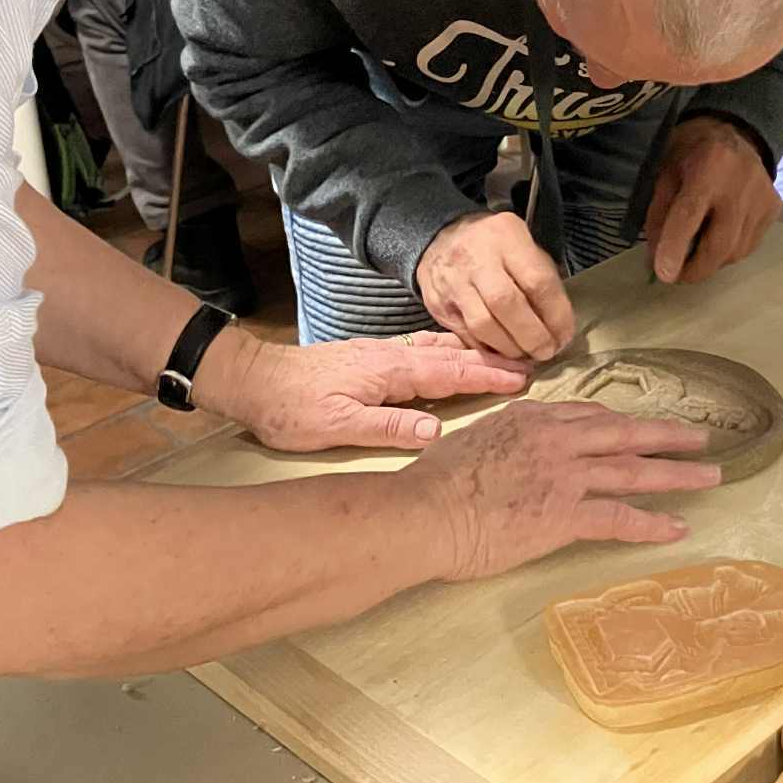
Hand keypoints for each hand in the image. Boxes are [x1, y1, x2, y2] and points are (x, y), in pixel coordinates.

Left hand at [206, 327, 531, 453]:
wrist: (253, 380)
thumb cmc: (291, 409)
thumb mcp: (336, 426)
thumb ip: (387, 427)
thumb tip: (437, 432)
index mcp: (389, 371)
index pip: (449, 373)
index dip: (487, 376)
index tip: (522, 377)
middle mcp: (390, 356)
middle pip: (450, 355)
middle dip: (490, 359)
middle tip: (529, 363)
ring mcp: (380, 354)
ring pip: (436, 349)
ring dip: (471, 353)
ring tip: (502, 357)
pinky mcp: (370, 358)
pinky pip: (421, 351)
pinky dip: (447, 351)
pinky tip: (451, 355)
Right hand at [403, 401, 721, 579]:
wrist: (424, 512)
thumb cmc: (433, 482)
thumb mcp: (471, 440)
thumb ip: (500, 438)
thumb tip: (505, 448)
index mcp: (532, 418)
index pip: (589, 416)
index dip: (621, 423)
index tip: (640, 428)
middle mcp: (557, 439)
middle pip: (626, 433)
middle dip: (668, 435)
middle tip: (701, 438)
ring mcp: (566, 475)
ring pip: (635, 471)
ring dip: (678, 474)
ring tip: (711, 477)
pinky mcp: (567, 515)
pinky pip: (621, 518)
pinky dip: (654, 523)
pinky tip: (679, 527)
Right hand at [416, 211, 573, 359]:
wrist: (442, 237)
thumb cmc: (496, 247)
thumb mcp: (524, 246)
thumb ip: (542, 279)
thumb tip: (560, 327)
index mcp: (507, 237)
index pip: (537, 282)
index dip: (556, 315)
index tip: (564, 336)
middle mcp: (476, 258)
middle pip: (507, 305)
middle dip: (532, 336)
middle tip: (547, 352)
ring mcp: (452, 281)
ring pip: (482, 325)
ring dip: (509, 348)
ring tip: (525, 356)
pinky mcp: (437, 304)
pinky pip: (464, 335)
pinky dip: (487, 351)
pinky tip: (502, 353)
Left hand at [644, 117, 781, 283]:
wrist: (737, 131)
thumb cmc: (692, 150)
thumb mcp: (665, 171)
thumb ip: (659, 212)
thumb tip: (656, 257)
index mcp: (709, 165)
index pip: (691, 213)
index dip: (675, 246)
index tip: (664, 274)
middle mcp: (742, 183)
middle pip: (720, 244)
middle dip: (695, 269)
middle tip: (676, 276)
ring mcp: (763, 198)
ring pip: (736, 251)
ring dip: (711, 261)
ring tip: (695, 251)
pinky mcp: (774, 208)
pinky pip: (749, 245)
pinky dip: (728, 251)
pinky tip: (717, 236)